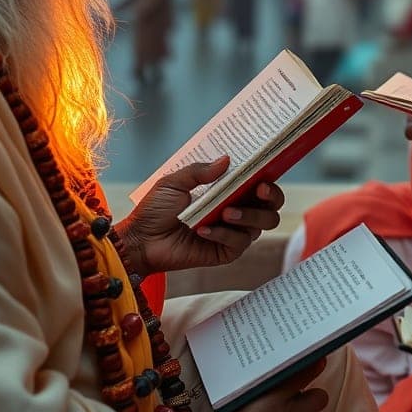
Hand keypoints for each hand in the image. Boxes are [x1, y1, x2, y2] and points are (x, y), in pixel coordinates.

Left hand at [116, 157, 285, 275]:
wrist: (140, 240)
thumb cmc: (155, 210)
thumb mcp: (174, 182)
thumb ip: (199, 171)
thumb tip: (226, 160)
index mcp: (229, 193)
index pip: (261, 187)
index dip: (269, 182)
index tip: (262, 177)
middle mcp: (237, 212)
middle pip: (271, 208)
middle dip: (270, 198)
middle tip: (257, 191)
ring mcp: (233, 233)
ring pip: (261, 225)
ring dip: (248, 216)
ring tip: (225, 212)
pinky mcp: (226, 252)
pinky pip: (238, 242)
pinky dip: (223, 234)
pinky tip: (203, 230)